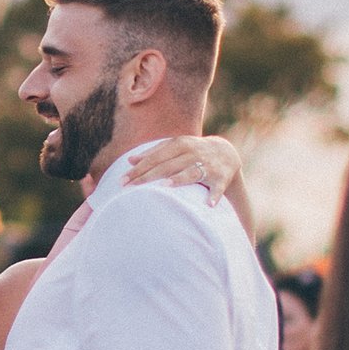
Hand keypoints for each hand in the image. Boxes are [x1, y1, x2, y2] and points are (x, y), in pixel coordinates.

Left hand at [125, 135, 242, 205]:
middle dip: (147, 177)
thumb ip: (153, 153)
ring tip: (165, 186)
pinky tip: (208, 205)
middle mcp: (192, 152)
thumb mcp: (174, 148)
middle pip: (167, 166)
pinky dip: (214, 196)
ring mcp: (207, 164)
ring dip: (179, 179)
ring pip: (190, 173)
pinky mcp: (221, 178)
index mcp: (179, 144)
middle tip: (130, 188)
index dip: (138, 169)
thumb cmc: (192, 152)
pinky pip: (217, 188)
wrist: (226, 152)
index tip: (122, 181)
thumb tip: (129, 160)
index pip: (154, 158)